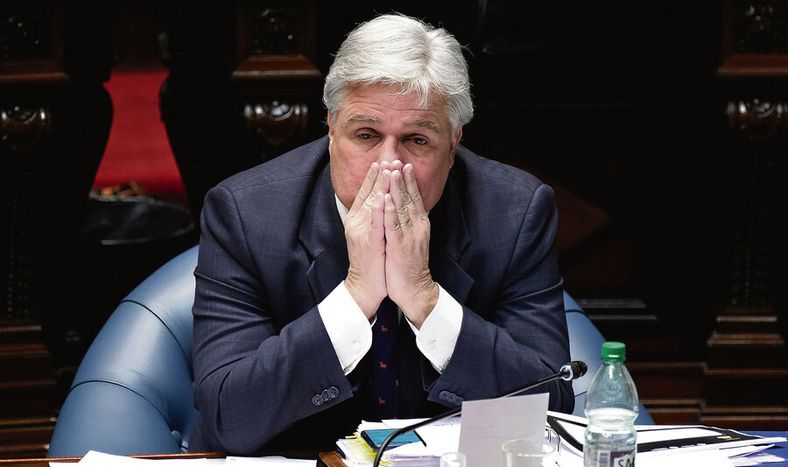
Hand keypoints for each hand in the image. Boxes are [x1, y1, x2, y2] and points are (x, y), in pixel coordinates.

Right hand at [344, 162, 388, 318]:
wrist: (365, 285)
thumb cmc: (371, 260)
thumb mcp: (370, 234)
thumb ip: (372, 217)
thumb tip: (379, 200)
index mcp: (358, 220)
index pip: (365, 193)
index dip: (373, 177)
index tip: (381, 162)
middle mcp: (357, 223)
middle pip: (368, 194)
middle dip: (378, 175)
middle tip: (387, 158)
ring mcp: (362, 232)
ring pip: (371, 204)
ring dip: (379, 186)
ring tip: (387, 169)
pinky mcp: (369, 243)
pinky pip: (375, 223)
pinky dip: (379, 209)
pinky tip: (384, 197)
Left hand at [383, 163, 437, 327]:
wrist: (415, 289)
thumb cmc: (410, 265)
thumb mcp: (413, 239)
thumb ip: (410, 223)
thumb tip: (407, 208)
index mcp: (420, 224)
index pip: (415, 198)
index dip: (409, 181)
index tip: (405, 165)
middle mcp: (417, 227)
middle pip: (409, 198)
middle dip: (402, 178)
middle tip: (398, 160)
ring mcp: (409, 236)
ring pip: (402, 208)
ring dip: (396, 189)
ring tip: (392, 172)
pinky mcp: (399, 247)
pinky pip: (393, 226)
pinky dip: (390, 212)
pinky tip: (386, 199)